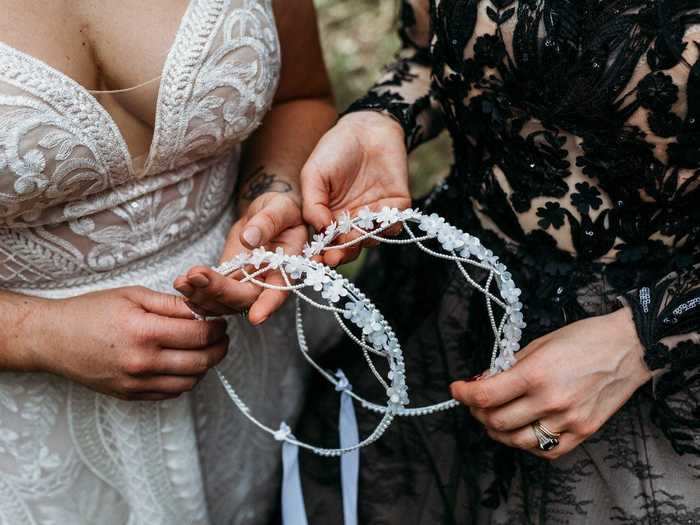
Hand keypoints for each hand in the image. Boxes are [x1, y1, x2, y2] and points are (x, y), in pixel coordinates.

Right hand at [29, 287, 228, 400]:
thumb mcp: (133, 296)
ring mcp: (136, 383)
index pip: (199, 335)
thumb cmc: (90, 312)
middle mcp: (142, 362)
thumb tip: (203, 309)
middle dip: (218, 349)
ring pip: (190, 382)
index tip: (220, 322)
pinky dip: (185, 380)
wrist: (52, 338)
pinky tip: (184, 364)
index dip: (217, 328)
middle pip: (201, 362)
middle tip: (221, 337)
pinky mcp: (130, 395)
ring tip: (205, 350)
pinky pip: (170, 393)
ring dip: (205, 367)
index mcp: (144, 332)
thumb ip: (171, 304)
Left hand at [174, 192, 306, 323]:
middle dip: (219, 292)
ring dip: (202, 296)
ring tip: (181, 281)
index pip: (278, 291)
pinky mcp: (229, 281)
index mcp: (285, 267)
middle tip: (195, 275)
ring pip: (225, 303)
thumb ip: (267, 222)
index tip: (255, 318)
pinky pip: (213, 295)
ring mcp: (246, 284)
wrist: (268, 213)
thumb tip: (248, 239)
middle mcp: (266, 283)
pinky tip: (182, 283)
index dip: (268, 305)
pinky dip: (197, 293)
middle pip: (243, 299)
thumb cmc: (282, 210)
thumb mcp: (280, 208)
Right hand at [301, 111, 410, 265]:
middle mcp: (352, 221)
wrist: (367, 127)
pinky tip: (375, 218)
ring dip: (362, 239)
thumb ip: (312, 203)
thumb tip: (321, 230)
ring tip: (354, 231)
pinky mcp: (396, 206)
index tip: (318, 260)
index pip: (326, 244)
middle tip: (336, 255)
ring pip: (371, 239)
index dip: (322, 254)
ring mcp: (374, 215)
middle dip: (343, 253)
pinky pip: (394, 225)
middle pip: (349, 248)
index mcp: (329, 217)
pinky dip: (386, 226)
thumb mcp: (313, 174)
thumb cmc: (334, 149)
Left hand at [450, 308, 651, 458]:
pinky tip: (523, 429)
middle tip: (476, 403)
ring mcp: (568, 421)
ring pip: (517, 441)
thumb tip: (484, 381)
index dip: (463, 395)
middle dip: (477, 413)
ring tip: (495, 418)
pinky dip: (527, 443)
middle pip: (496, 422)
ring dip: (498, 431)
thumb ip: (510, 366)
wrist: (629, 348)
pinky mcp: (583, 433)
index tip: (456, 390)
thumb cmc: (584, 339)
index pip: (486, 396)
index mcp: (536, 374)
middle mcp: (550, 401)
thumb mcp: (539, 344)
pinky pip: (546, 450)